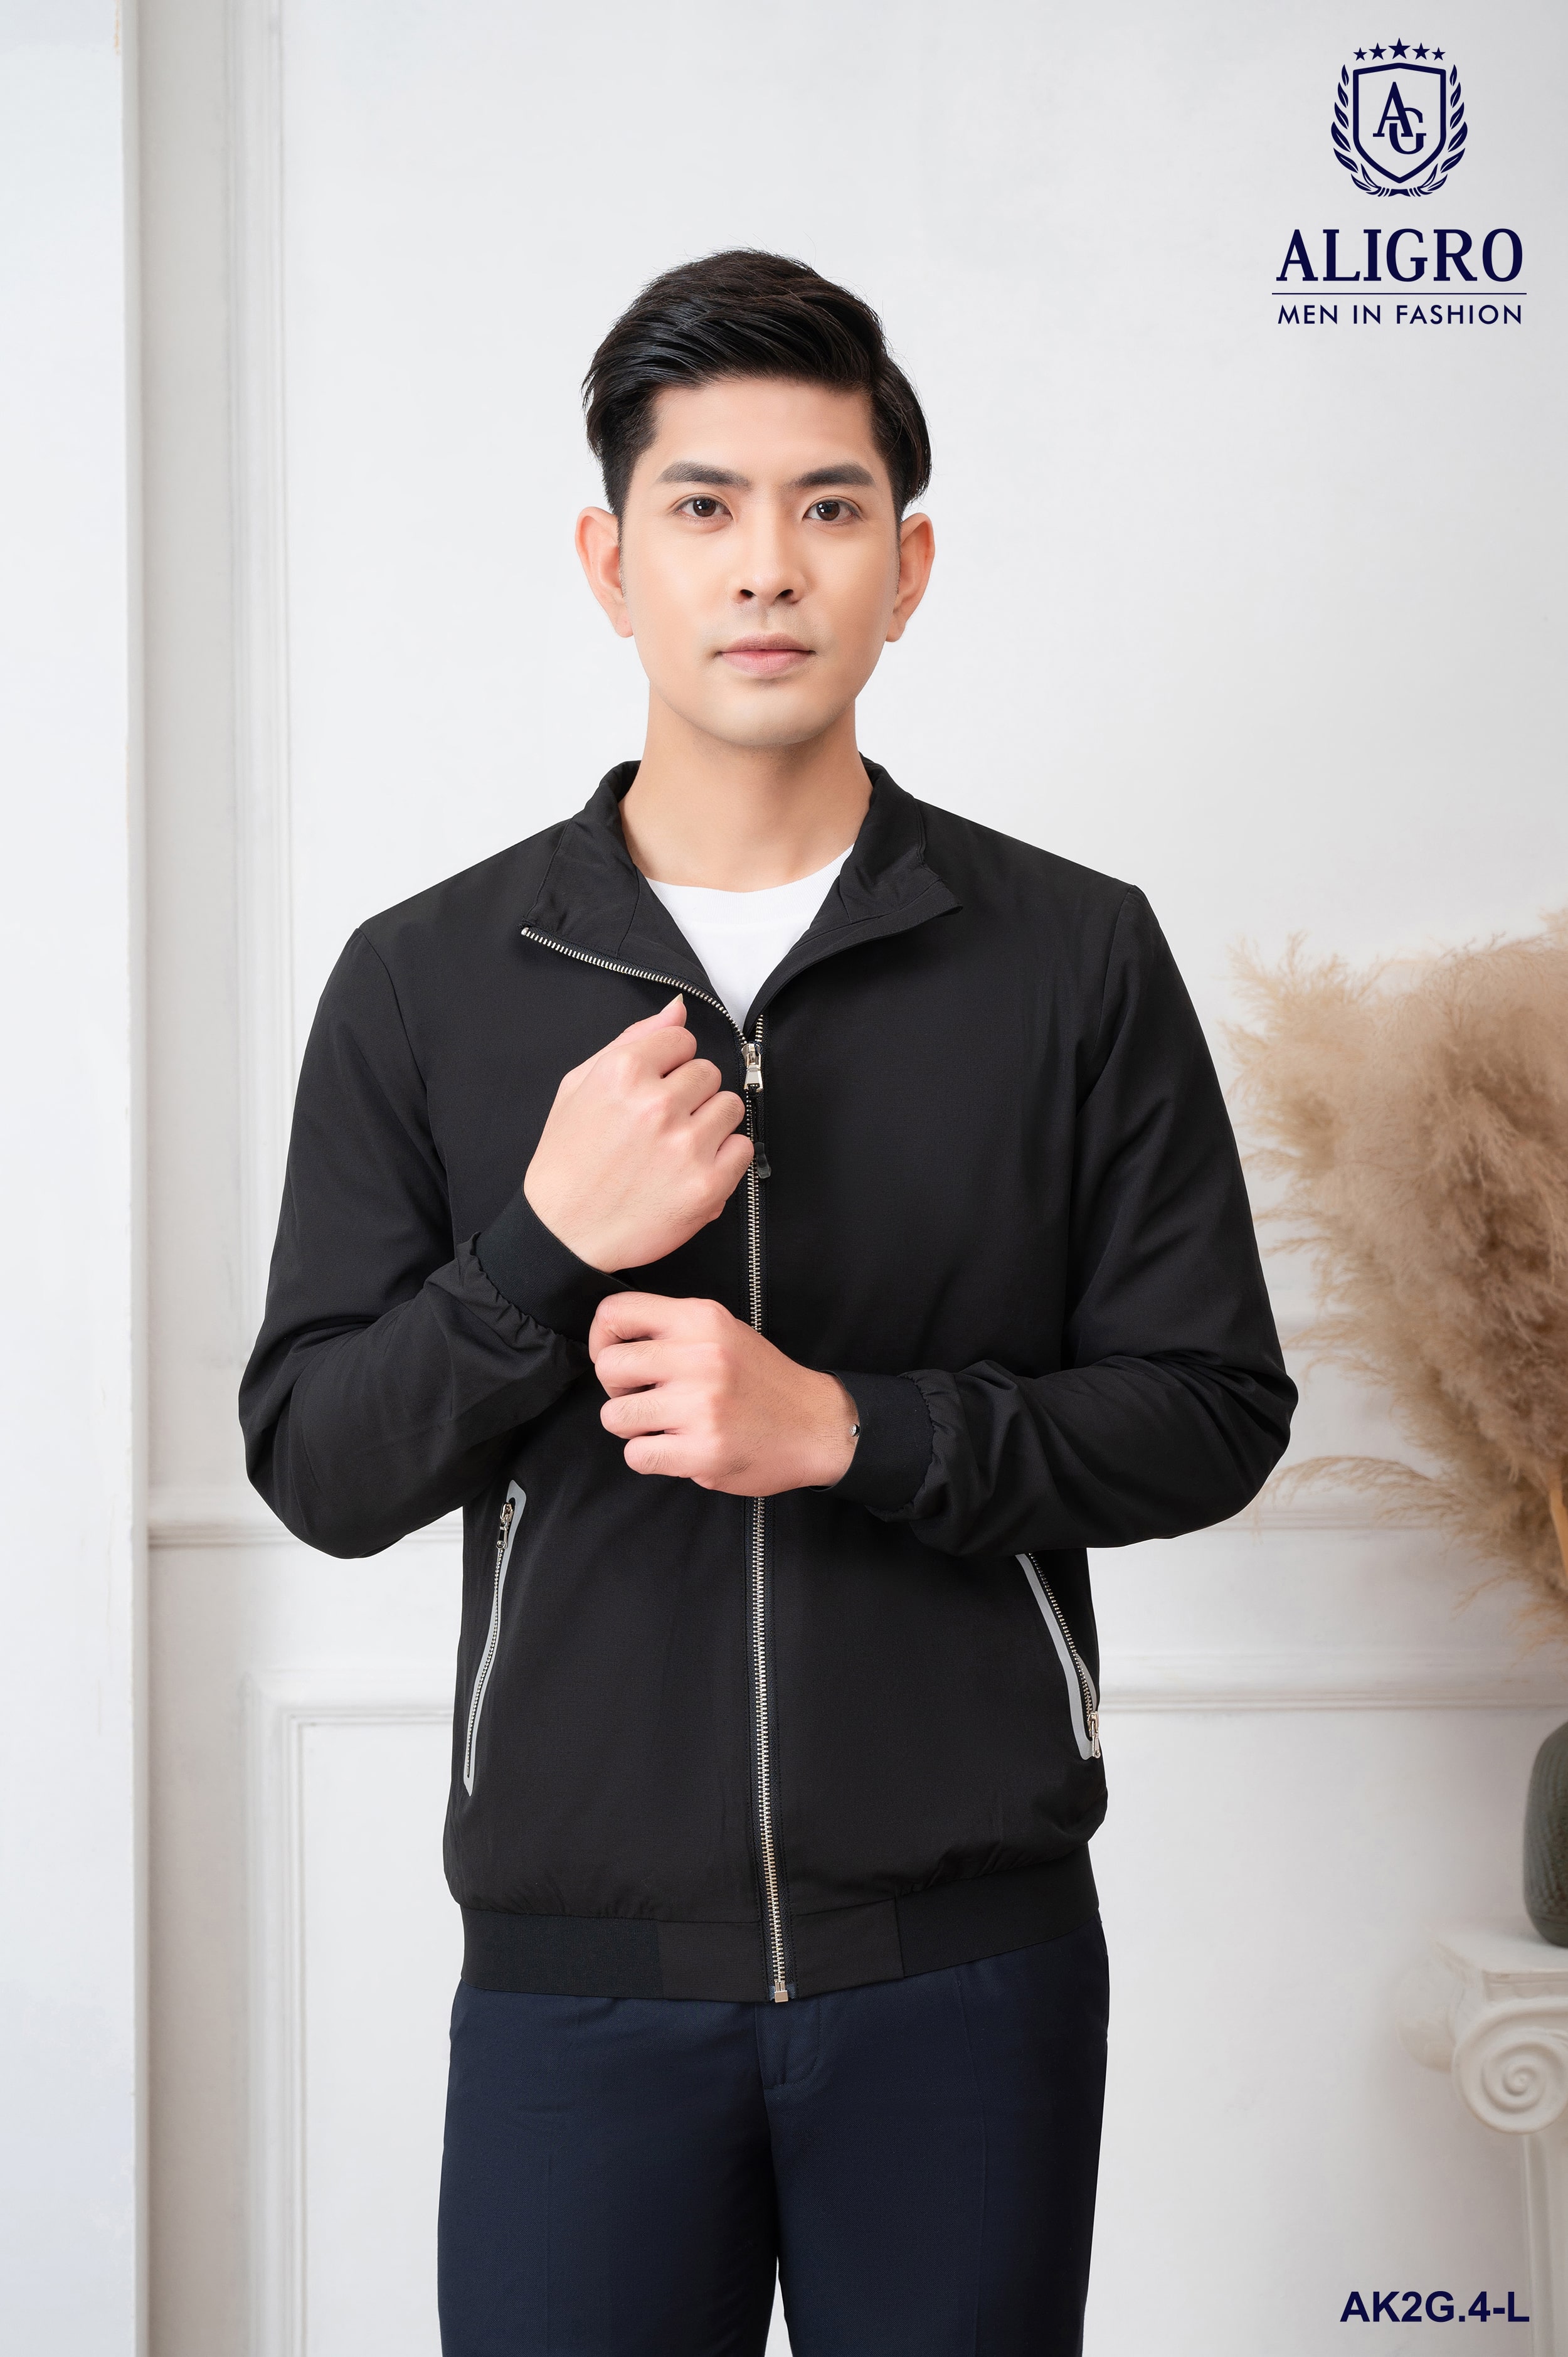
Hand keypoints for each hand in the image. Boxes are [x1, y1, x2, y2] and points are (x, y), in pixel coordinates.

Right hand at [524, 997, 752, 1270]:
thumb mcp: (579, 1088)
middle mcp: (656, 1105)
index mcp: (622, 1072)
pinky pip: (743, 1148)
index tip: (654, 1087)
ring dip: (710, 1122)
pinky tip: (691, 1168)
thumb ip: (631, 1041)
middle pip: (708, 1072)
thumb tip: (676, 1009)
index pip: (681, 1039)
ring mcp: (685, 1146)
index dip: (668, 1064)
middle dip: (689, 1094)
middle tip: (660, 1124)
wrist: (562, 1234)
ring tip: (677, 1146)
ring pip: (730, 1106)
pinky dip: (724, 1158)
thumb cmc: (567, 1162)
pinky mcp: (707, 1185)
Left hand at [589, 1293, 860, 1494]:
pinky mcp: (703, 1451)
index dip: (602, 1339)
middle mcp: (700, 1356)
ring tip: (665, 1424)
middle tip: (645, 1396)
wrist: (816, 1424)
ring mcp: (701, 1405)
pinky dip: (650, 1457)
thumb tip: (610, 1341)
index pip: (614, 1312)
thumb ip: (673, 1328)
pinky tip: (677, 1448)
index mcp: (701, 1318)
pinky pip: (636, 1455)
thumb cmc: (761, 1378)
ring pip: (614, 1416)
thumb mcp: (723, 1331)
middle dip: (618, 1388)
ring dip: (633, 1426)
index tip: (618, 1358)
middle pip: (607, 1367)